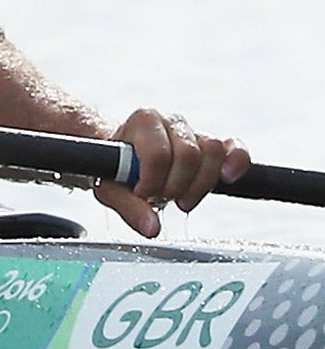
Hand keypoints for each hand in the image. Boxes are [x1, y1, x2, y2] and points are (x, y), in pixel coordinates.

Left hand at [94, 107, 250, 238]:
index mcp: (143, 121)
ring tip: (181, 198)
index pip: (159, 154)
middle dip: (176, 186)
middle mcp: (170, 121)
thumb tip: (152, 228)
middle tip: (161, 198)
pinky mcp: (213, 145)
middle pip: (190, 155)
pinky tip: (227, 177)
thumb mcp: (111, 188)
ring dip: (199, 185)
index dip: (152, 182)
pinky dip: (237, 162)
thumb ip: (128, 206)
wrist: (121, 158)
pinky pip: (234, 148)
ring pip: (213, 153)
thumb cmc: (114, 169)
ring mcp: (193, 132)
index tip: (141, 194)